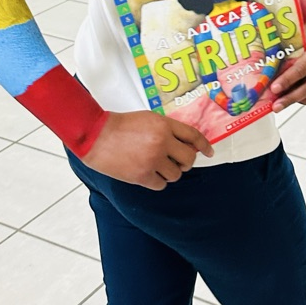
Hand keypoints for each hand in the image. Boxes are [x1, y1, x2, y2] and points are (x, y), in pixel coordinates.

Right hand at [82, 110, 213, 189]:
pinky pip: (161, 185)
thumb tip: (186, 144)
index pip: (193, 135)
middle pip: (188, 159)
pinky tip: (148, 173)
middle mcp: (162, 142)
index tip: (209, 152)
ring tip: (156, 165)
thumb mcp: (149, 119)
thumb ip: (168, 129)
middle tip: (177, 161)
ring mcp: (152, 160)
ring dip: (169, 172)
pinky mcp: (142, 175)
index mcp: (164, 125)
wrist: (96, 135)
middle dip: (185, 162)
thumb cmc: (120, 125)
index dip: (204, 145)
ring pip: (176, 175)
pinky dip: (157, 181)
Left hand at [270, 20, 305, 111]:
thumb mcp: (296, 41)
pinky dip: (304, 99)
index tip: (273, 89)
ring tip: (280, 102)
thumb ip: (285, 56)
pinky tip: (293, 95)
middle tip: (275, 106)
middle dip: (289, 98)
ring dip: (296, 100)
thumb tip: (264, 73)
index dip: (286, 81)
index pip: (301, 69)